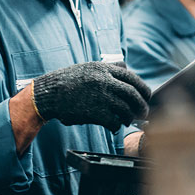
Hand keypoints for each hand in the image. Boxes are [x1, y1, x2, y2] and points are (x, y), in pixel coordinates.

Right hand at [33, 62, 150, 131]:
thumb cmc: (69, 81)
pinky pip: (113, 121)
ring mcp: (99, 96)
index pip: (132, 78)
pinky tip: (114, 126)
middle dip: (142, 105)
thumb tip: (127, 67)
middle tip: (144, 112)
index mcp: (104, 69)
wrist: (48, 94)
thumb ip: (110, 67)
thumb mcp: (90, 67)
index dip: (143, 89)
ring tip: (127, 121)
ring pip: (125, 109)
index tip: (147, 97)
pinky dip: (116, 126)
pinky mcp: (94, 112)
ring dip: (129, 117)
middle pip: (133, 94)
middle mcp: (104, 81)